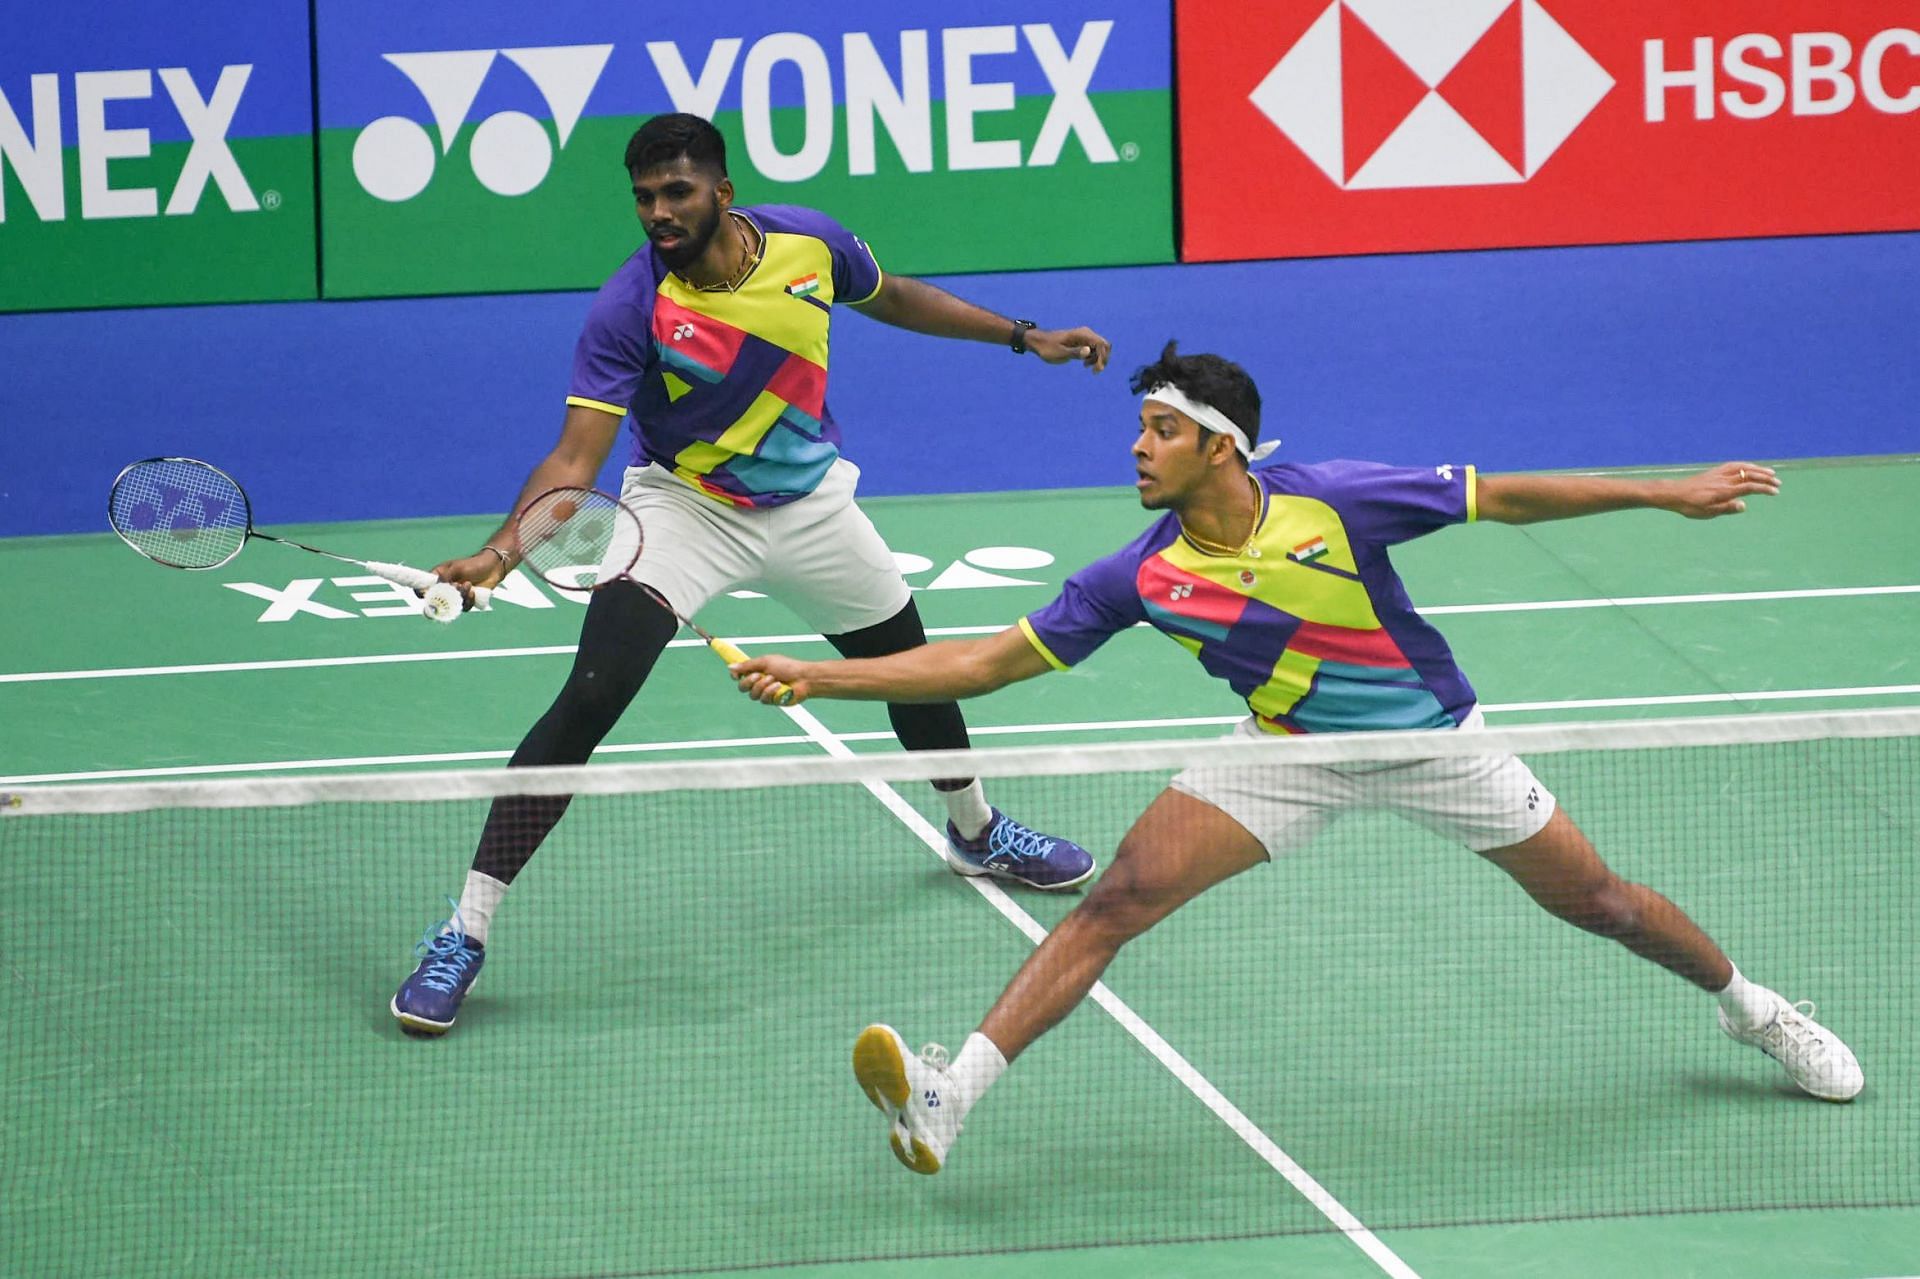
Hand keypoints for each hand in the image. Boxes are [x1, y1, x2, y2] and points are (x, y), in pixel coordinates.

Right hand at [429, 548, 509, 608]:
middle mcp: (444, 588)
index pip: (422, 588)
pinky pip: (463, 607)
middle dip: (445, 598)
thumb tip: (437, 587)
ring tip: (467, 585)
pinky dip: (468, 601)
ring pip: (451, 606)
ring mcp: (455, 596)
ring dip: (460, 597)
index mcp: (437, 577)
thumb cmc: (473, 564)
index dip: (421, 593)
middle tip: (454, 589)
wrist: (492, 568)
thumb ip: (445, 577)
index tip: (427, 595)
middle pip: (435, 602)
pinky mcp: (466, 601)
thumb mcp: (457, 568)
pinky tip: (472, 591)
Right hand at [731, 654, 811, 704]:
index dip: (735, 675)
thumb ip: (747, 665)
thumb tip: (730, 667)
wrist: (803, 678)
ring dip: (762, 686)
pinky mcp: (771, 701)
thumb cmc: (788, 667)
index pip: (739, 674)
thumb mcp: (766, 662)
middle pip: (742, 687)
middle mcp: (759, 682)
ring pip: (752, 694)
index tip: (736, 674)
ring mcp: (765, 692)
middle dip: (749, 681)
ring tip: (775, 679)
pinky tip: (779, 686)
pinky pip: (763, 699)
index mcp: (756, 670)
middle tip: (759, 675)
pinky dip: (770, 691)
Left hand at [1025, 326, 1110, 371]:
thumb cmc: (1048, 348)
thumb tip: (1088, 351)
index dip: (1103, 357)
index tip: (1096, 369)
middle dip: (1103, 359)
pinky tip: (1085, 365)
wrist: (1039, 343)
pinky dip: (1093, 358)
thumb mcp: (1060, 353)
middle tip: (1095, 371)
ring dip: (1098, 359)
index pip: (1101, 344)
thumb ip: (1075, 352)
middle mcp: (1086, 334)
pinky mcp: (1082, 343)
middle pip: (1104, 346)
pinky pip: (1094, 350)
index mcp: (1082, 334)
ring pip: (1100, 349)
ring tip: (1087, 367)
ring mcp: (1084, 338)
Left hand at [1663, 462, 1780, 518]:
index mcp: (1723, 491)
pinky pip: (1733, 465)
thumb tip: (1744, 505)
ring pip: (1742, 468)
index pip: (1749, 487)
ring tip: (1770, 473)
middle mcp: (1723, 480)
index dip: (1764, 488)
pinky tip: (1750, 467)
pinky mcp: (1714, 472)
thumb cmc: (1690, 506)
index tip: (1775, 492)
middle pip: (1749, 475)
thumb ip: (1726, 508)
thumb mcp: (1707, 512)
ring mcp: (1719, 474)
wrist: (1674, 494)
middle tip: (1778, 483)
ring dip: (1758, 469)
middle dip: (1765, 478)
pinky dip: (1745, 465)